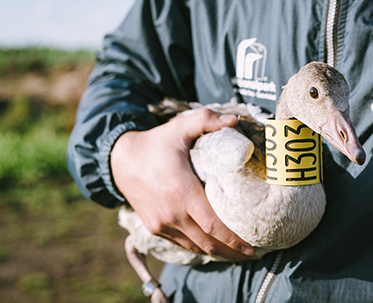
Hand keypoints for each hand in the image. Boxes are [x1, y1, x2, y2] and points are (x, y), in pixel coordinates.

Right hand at [111, 107, 255, 260]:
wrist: (119, 160)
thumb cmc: (153, 144)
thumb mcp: (178, 127)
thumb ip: (205, 120)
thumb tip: (234, 119)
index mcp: (181, 192)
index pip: (213, 225)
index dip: (234, 239)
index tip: (253, 246)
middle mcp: (171, 214)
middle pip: (208, 243)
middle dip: (232, 251)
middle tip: (253, 254)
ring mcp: (161, 224)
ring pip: (195, 247)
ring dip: (217, 253)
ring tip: (238, 254)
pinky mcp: (154, 227)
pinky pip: (181, 243)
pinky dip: (199, 247)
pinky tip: (213, 246)